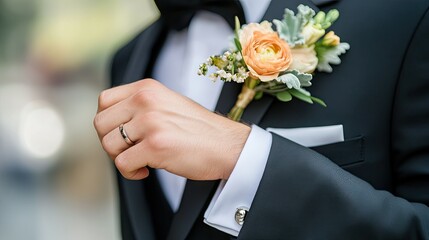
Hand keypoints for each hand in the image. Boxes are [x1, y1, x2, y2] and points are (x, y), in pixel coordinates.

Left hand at [94, 79, 250, 180]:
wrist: (227, 145)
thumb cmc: (198, 130)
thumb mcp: (166, 104)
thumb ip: (139, 106)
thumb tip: (109, 123)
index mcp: (147, 88)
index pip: (103, 100)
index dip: (108, 122)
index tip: (122, 134)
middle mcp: (145, 100)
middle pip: (100, 124)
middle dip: (111, 142)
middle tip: (129, 151)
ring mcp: (150, 122)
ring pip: (109, 145)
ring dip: (121, 158)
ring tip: (141, 160)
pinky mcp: (155, 145)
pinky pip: (122, 164)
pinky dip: (131, 172)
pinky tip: (147, 170)